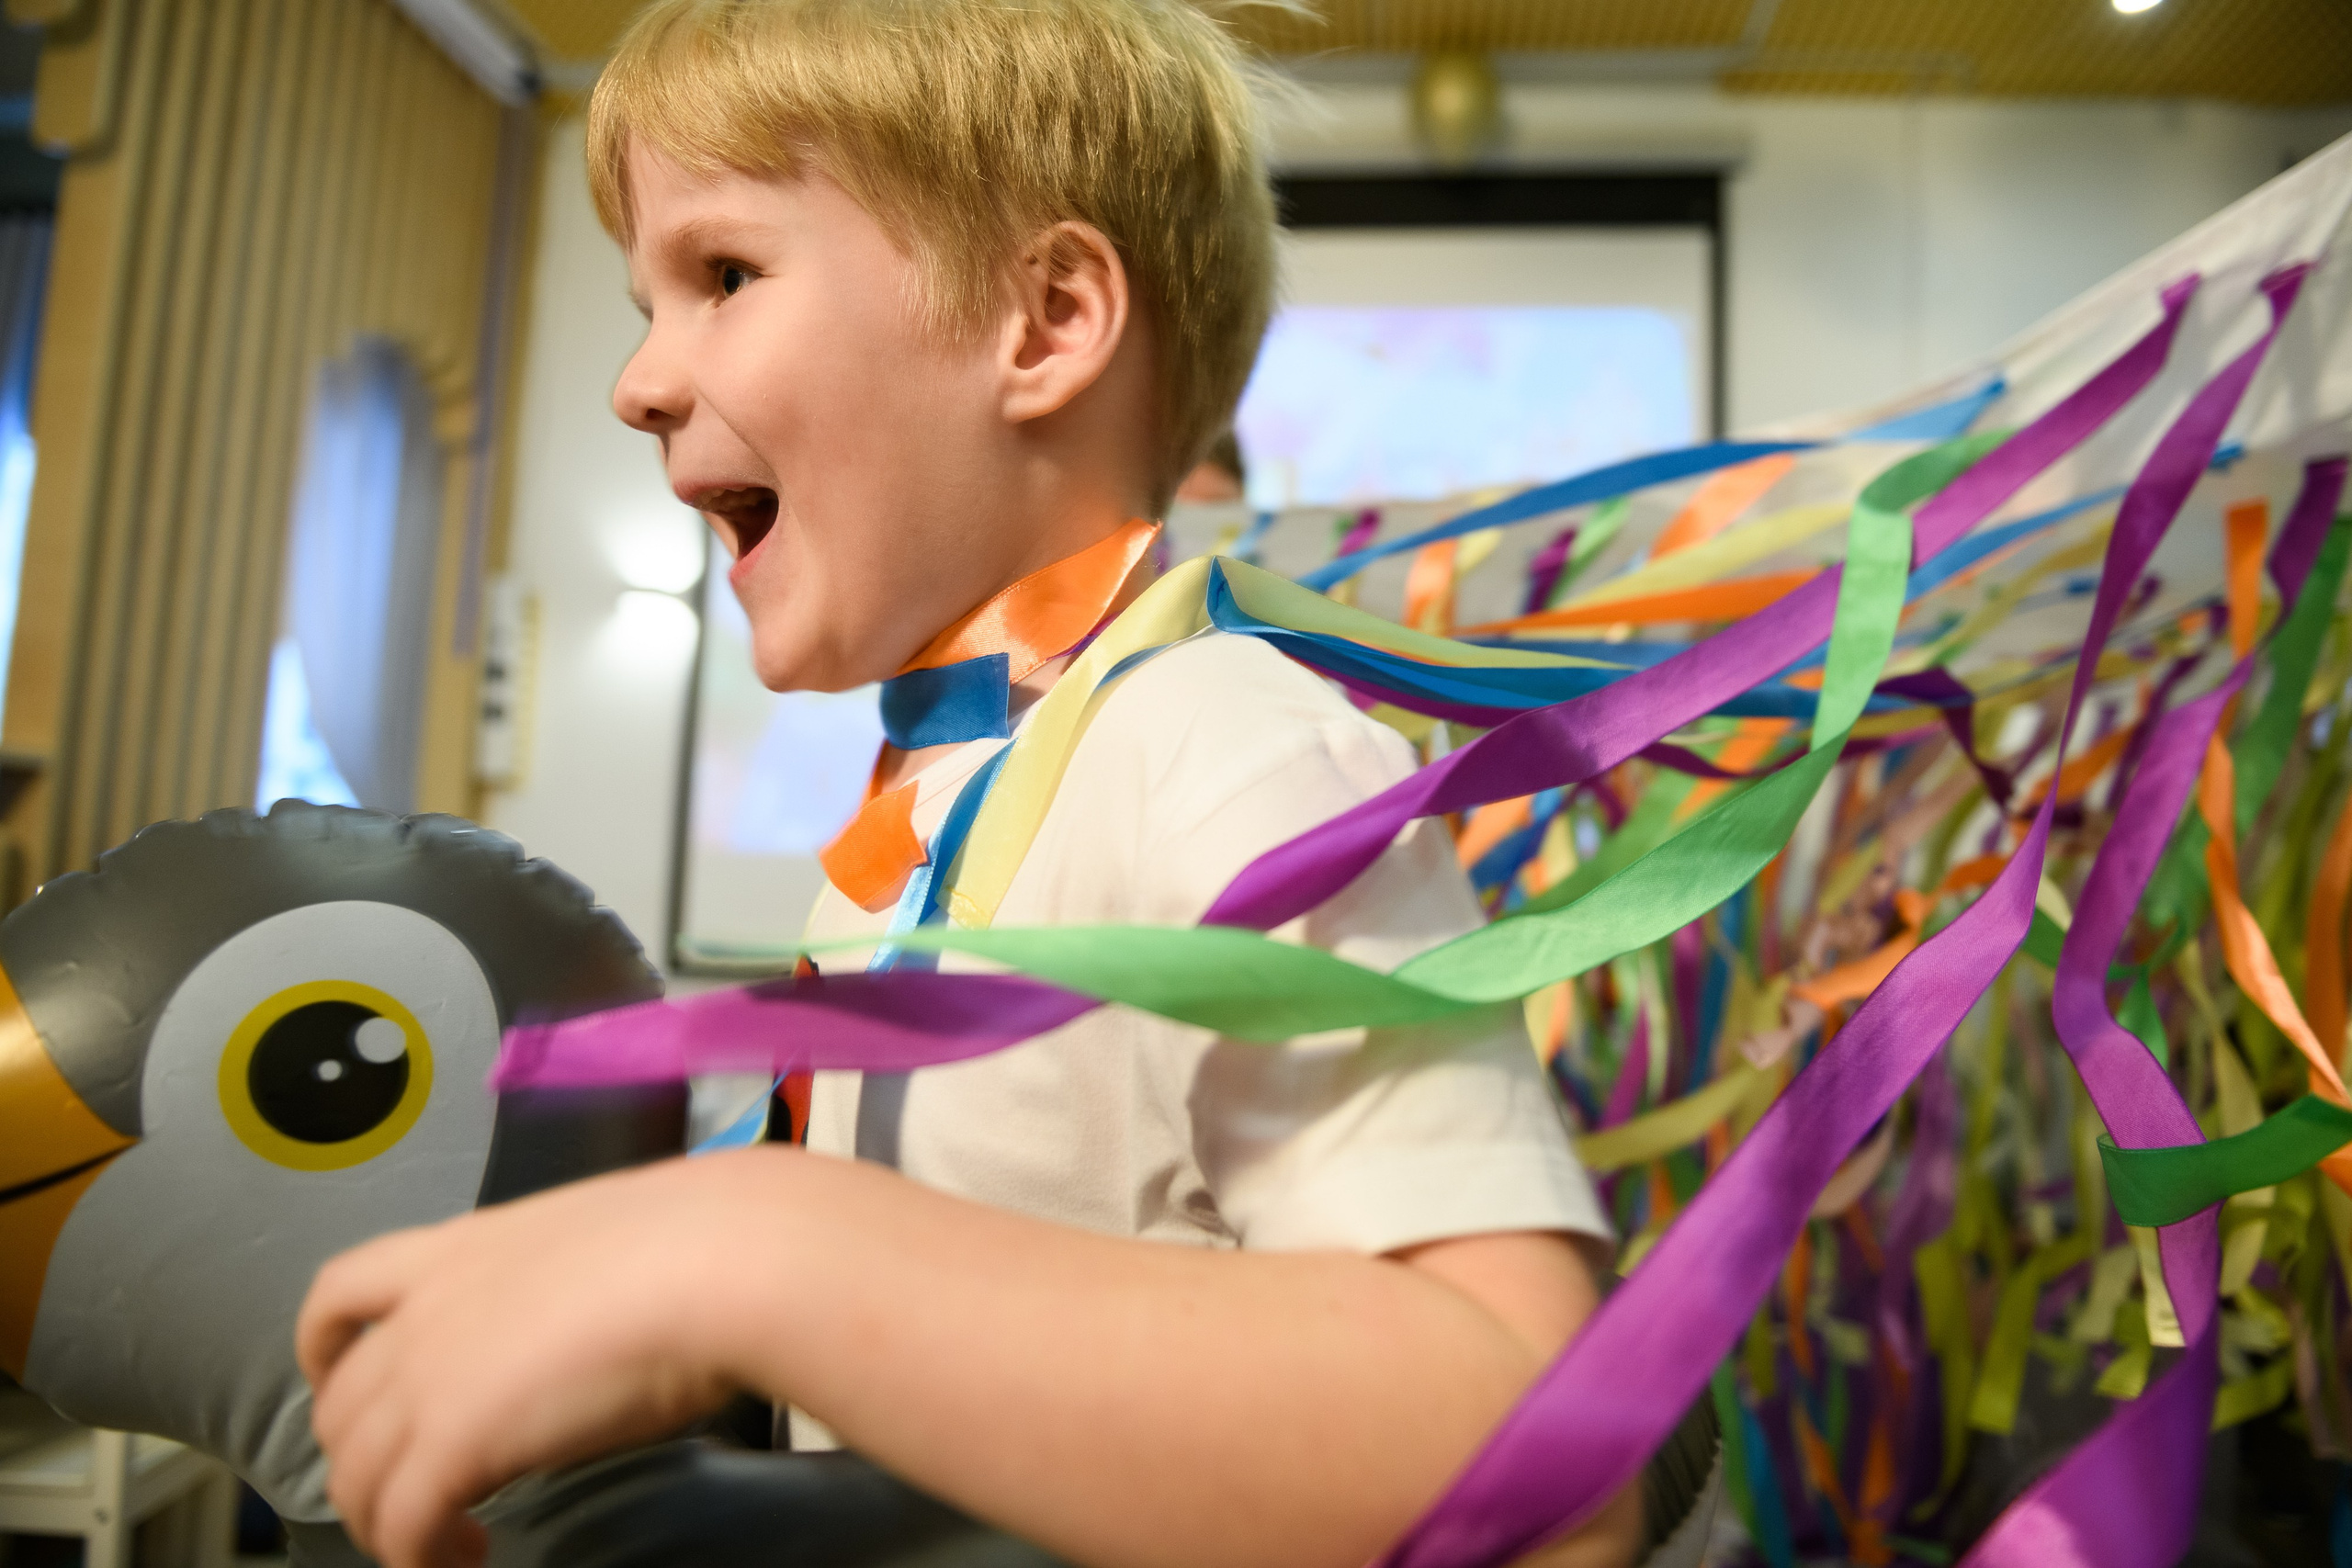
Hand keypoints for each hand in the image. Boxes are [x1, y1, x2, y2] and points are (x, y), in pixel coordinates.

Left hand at [296, 1155, 752, 1567]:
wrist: (711, 1263)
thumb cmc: (692, 1243)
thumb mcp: (597, 1247)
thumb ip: (554, 1289)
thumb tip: (581, 1328)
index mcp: (461, 1248)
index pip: (339, 1292)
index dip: (323, 1352)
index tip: (341, 1385)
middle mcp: (426, 1311)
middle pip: (340, 1408)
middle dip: (362, 1461)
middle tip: (416, 1489)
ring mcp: (430, 1378)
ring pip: (353, 1476)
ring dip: (387, 1521)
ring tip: (443, 1542)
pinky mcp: (453, 1444)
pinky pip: (402, 1525)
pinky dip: (419, 1556)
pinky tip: (467, 1557)